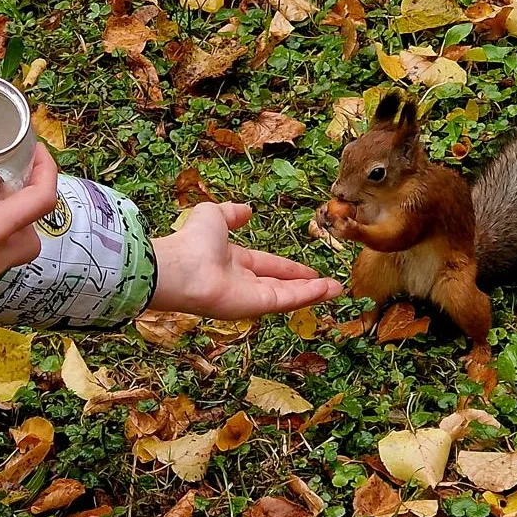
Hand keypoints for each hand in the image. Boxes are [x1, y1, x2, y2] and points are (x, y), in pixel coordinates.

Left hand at [150, 203, 343, 319]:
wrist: (179, 267)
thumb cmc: (191, 241)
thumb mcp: (214, 215)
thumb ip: (232, 213)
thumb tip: (246, 210)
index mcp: (232, 261)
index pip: (267, 265)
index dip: (288, 268)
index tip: (309, 269)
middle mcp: (242, 282)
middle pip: (281, 284)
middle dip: (306, 285)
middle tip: (330, 285)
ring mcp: (250, 297)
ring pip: (288, 295)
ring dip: (313, 293)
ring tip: (337, 290)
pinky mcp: (256, 306)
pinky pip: (286, 300)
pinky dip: (308, 296)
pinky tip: (327, 291)